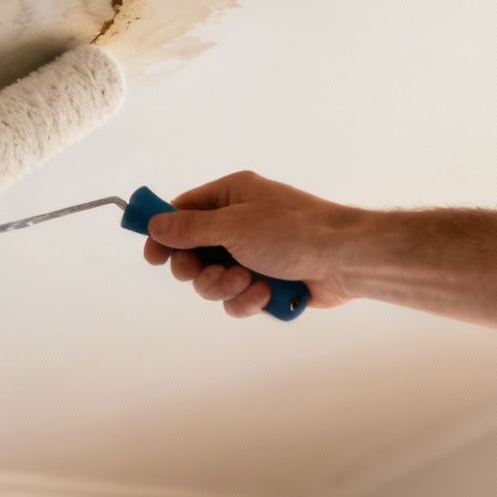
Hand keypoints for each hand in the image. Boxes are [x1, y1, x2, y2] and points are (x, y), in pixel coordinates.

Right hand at [143, 171, 362, 317]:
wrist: (345, 259)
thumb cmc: (292, 231)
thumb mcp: (233, 225)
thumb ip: (189, 228)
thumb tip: (154, 224)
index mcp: (231, 196)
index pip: (183, 212)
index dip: (163, 234)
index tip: (152, 256)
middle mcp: (239, 223)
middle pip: (192, 252)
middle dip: (197, 269)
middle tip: (203, 271)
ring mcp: (252, 255)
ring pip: (212, 281)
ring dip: (223, 286)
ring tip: (246, 281)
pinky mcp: (265, 283)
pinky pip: (236, 298)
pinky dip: (246, 299)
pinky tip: (265, 293)